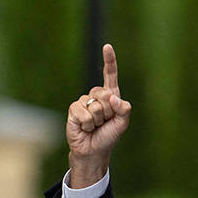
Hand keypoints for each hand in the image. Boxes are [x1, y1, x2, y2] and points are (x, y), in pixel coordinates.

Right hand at [66, 44, 131, 187]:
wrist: (93, 150)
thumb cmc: (108, 137)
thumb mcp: (122, 124)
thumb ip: (123, 110)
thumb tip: (113, 98)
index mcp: (110, 96)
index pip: (110, 75)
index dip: (109, 61)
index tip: (107, 47)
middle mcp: (96, 96)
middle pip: (105, 94)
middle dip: (108, 112)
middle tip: (104, 123)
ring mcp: (83, 101)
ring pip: (95, 106)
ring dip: (97, 120)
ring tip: (94, 126)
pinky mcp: (73, 109)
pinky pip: (84, 113)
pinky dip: (87, 124)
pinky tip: (85, 128)